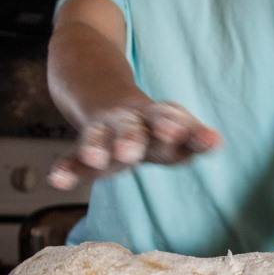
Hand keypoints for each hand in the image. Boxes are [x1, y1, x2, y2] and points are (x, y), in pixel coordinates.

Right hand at [47, 101, 220, 189]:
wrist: (103, 92)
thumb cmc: (151, 126)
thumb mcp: (174, 131)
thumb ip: (195, 140)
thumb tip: (217, 142)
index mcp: (158, 120)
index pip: (177, 125)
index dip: (191, 134)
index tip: (208, 141)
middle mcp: (131, 122)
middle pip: (133, 128)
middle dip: (134, 137)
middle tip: (134, 150)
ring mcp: (105, 131)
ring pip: (100, 137)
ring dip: (98, 147)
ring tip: (95, 158)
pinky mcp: (85, 144)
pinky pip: (72, 157)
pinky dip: (65, 168)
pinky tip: (56, 182)